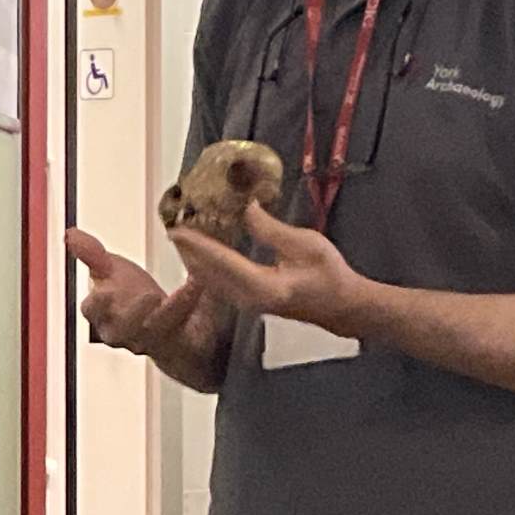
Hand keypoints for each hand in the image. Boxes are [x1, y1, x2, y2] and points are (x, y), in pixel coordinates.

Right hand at [66, 228, 205, 356]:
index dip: (98, 302)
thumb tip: (71, 234)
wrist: (162, 324)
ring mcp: (147, 338)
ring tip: (180, 289)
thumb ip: (91, 254)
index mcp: (101, 315)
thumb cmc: (131, 299)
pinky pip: (182, 324)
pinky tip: (197, 280)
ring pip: (154, 330)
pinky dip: (189, 301)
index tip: (105, 289)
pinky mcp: (173, 340)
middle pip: (122, 328)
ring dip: (168, 310)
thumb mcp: (111, 271)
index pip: (93, 310)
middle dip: (135, 312)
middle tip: (150, 295)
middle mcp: (121, 331)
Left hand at [168, 201, 366, 332]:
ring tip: (180, 239)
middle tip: (171, 227)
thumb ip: (270, 229)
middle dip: (188, 251)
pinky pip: (219, 284)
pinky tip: (200, 256)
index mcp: (263, 286)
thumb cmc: (329, 274)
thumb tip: (244, 208)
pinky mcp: (250, 303)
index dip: (197, 244)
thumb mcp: (304, 244)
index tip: (177, 229)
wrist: (343, 306)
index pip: (222, 262)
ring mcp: (248, 304)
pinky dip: (206, 268)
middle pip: (209, 274)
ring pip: (211, 281)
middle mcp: (249, 299)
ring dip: (194, 260)